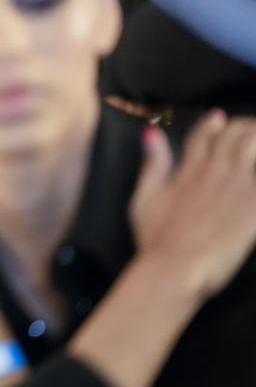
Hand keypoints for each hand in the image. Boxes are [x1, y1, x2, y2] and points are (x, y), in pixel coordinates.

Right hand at [131, 110, 255, 298]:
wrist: (174, 268)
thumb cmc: (154, 240)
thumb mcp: (143, 199)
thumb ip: (152, 164)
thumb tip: (151, 132)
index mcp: (188, 170)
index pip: (205, 134)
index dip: (214, 123)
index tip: (220, 118)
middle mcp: (215, 171)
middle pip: (238, 134)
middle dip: (247, 128)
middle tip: (251, 135)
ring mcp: (238, 186)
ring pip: (255, 144)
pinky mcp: (255, 205)